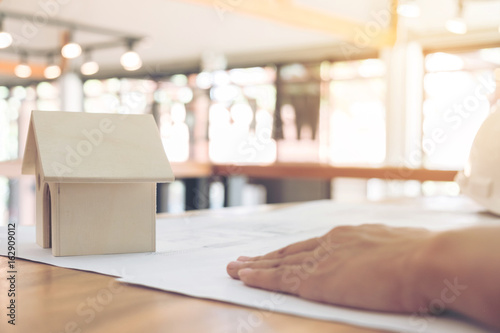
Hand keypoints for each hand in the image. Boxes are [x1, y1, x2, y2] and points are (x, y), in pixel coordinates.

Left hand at [227, 224, 433, 312]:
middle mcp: (330, 243)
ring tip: (234, 268)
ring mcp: (321, 260)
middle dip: (264, 257)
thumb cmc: (424, 257)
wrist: (426, 260)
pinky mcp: (316, 280)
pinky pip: (278, 279)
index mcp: (350, 236)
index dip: (291, 252)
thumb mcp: (402, 247)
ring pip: (278, 263)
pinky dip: (259, 278)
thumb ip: (385, 251)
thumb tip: (391, 256)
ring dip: (254, 267)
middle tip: (243, 259)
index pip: (311, 245)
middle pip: (289, 251)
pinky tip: (243, 277)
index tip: (277, 254)